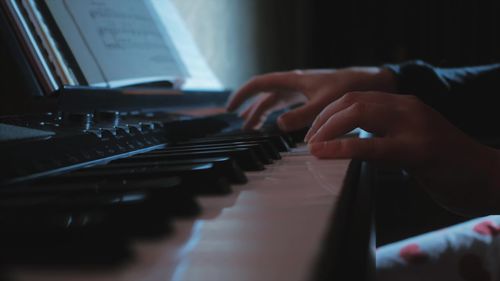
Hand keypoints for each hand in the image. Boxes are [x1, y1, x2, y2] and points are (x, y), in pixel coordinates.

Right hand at [226, 67, 396, 130]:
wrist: (372, 82)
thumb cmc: (349, 87)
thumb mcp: (324, 103)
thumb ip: (301, 116)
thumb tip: (278, 126)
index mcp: (293, 80)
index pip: (259, 84)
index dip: (242, 95)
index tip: (230, 107)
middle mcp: (294, 84)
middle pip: (264, 96)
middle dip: (250, 109)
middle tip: (240, 125)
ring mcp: (302, 91)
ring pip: (275, 102)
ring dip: (262, 114)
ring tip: (252, 128)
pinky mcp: (311, 98)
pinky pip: (288, 107)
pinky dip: (278, 116)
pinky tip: (277, 126)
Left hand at [306, 91, 499, 215]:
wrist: (487, 177)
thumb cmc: (447, 164)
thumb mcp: (410, 141)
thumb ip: (384, 135)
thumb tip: (348, 142)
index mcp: (404, 104)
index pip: (356, 96)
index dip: (328, 112)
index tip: (313, 131)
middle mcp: (408, 108)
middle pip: (352, 100)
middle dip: (322, 119)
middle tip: (308, 141)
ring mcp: (415, 126)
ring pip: (360, 113)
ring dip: (328, 129)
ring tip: (312, 147)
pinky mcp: (419, 150)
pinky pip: (373, 145)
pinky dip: (342, 147)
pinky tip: (325, 153)